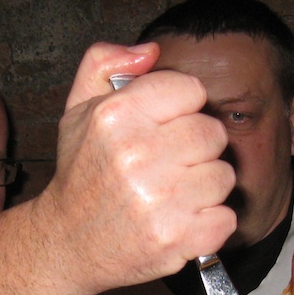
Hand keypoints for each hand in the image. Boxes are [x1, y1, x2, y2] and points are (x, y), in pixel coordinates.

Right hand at [39, 43, 236, 294]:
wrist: (68, 243)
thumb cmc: (82, 173)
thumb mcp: (78, 108)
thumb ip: (104, 62)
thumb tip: (150, 51)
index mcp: (117, 116)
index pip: (191, 90)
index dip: (182, 108)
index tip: (163, 127)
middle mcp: (137, 156)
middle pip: (213, 132)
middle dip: (198, 148)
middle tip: (169, 164)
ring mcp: (159, 201)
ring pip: (223, 176)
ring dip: (205, 187)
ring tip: (172, 194)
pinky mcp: (176, 238)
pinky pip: (225, 218)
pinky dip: (209, 223)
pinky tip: (181, 221)